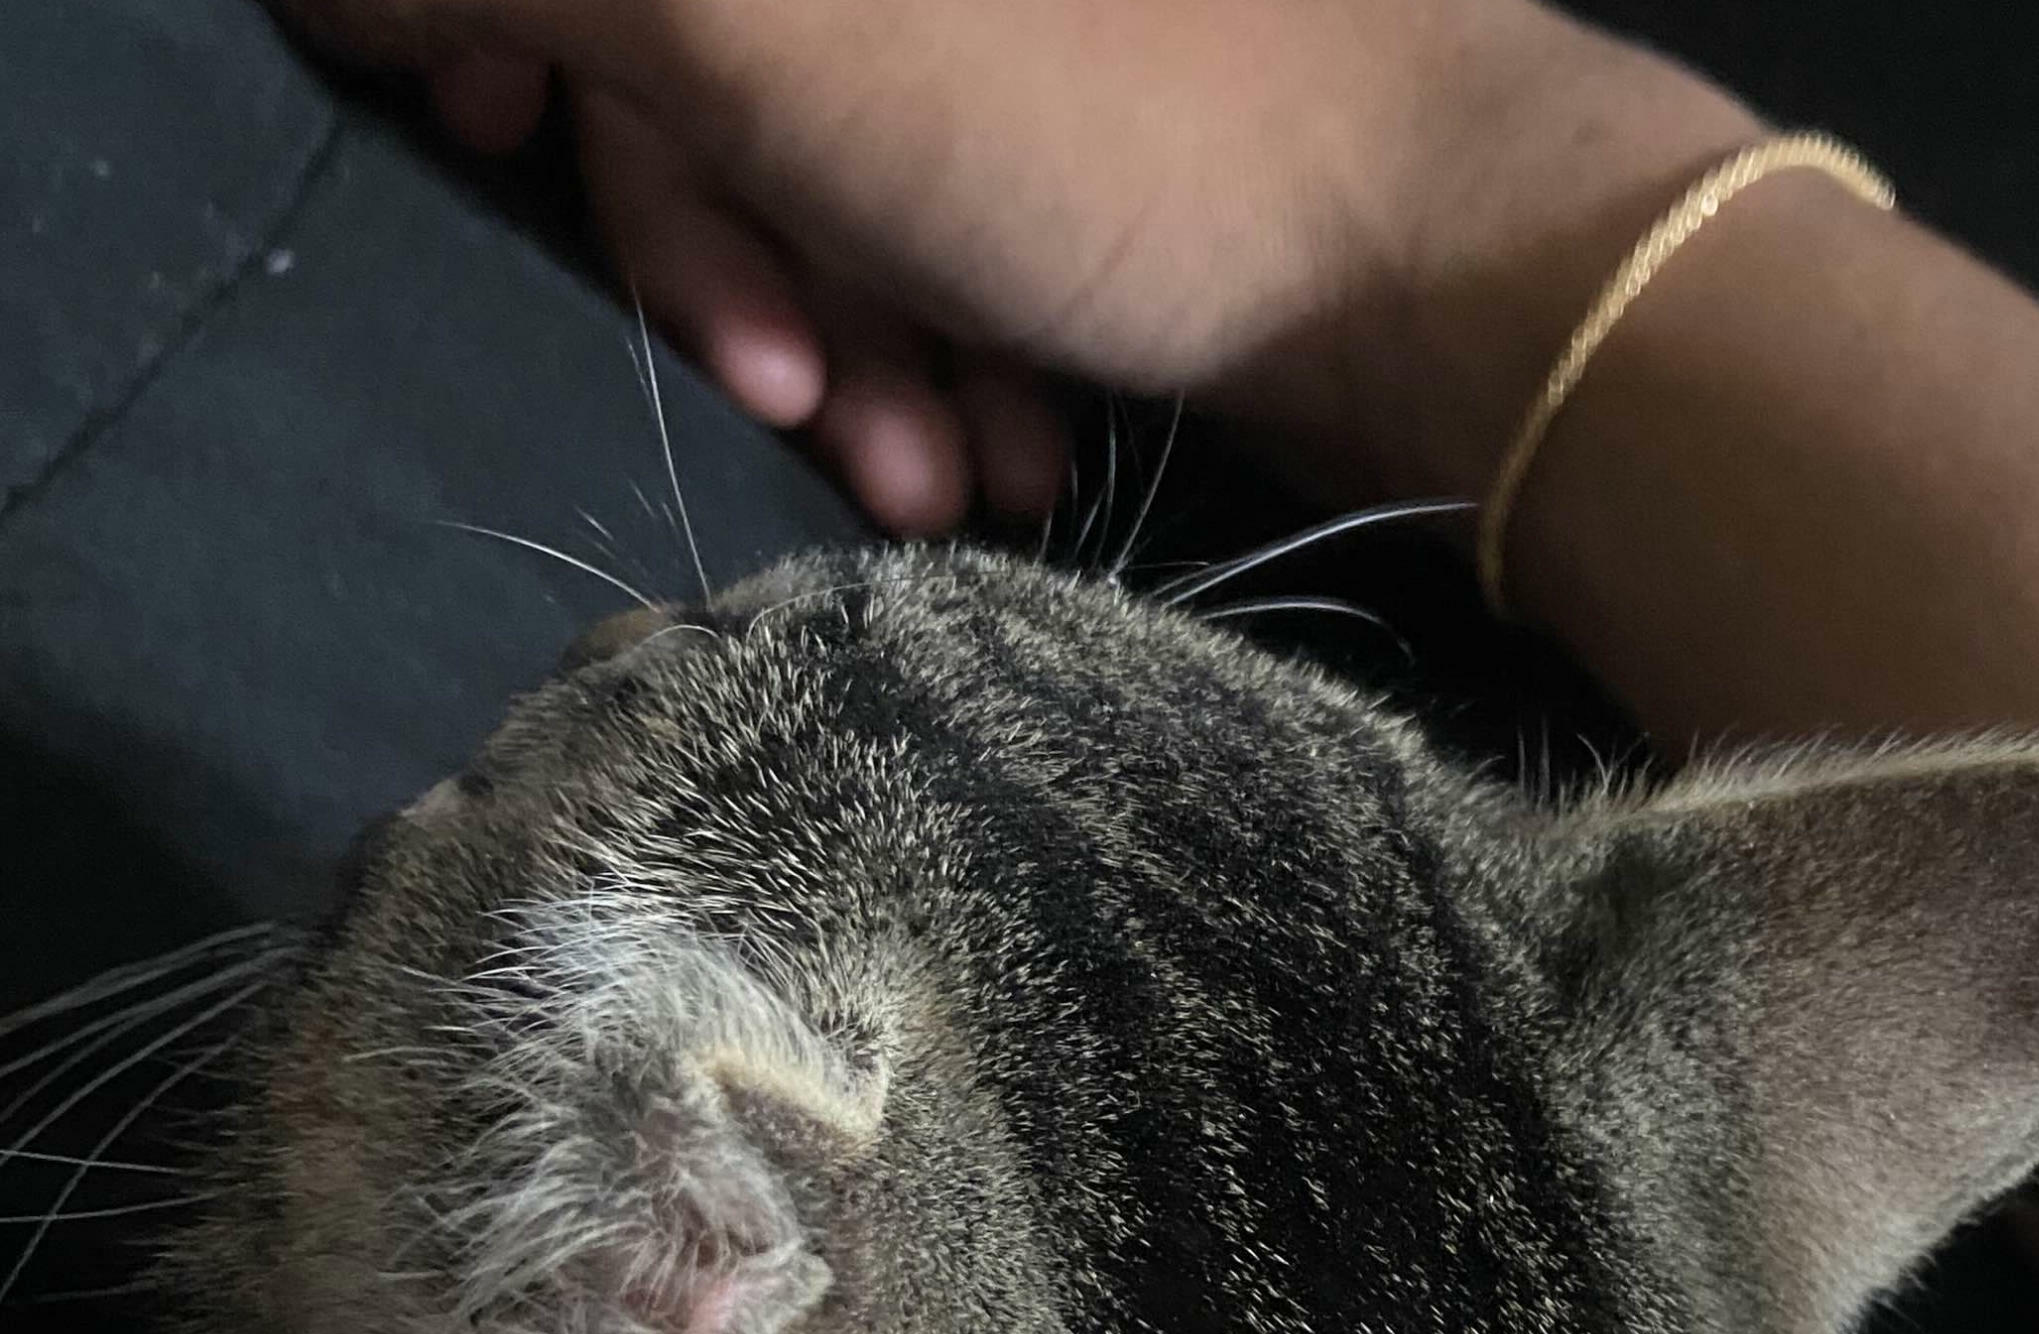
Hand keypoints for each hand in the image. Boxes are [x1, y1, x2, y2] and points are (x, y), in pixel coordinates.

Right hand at [273, 0, 1757, 531]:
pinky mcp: (1096, 151)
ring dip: (860, 354)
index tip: (492, 147)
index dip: (520, 48)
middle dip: (732, 262)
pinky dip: (958, 361)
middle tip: (809, 410)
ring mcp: (1016, 38)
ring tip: (943, 484)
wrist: (1447, 265)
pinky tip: (1011, 463)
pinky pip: (955, 247)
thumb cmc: (1101, 122)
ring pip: (835, 186)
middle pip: (700, 71)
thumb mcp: (750, 20)